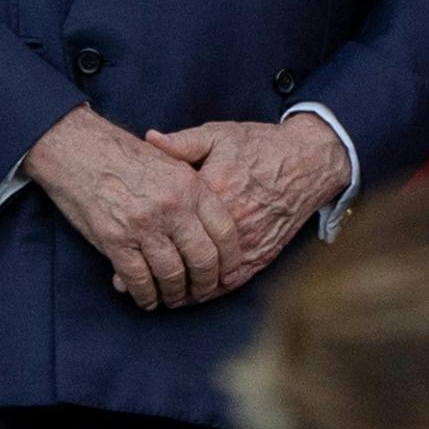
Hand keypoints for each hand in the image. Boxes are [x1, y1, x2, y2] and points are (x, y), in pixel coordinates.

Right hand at [25, 106, 247, 310]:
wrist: (78, 149)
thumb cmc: (124, 155)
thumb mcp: (170, 159)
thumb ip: (193, 189)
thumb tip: (212, 225)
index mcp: (191, 185)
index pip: (224, 230)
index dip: (230, 258)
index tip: (228, 274)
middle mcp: (172, 206)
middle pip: (203, 258)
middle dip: (205, 283)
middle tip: (202, 292)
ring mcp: (144, 225)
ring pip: (172, 274)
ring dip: (174, 294)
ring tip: (173, 299)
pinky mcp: (116, 240)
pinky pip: (138, 279)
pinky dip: (145, 296)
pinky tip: (147, 299)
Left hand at [142, 116, 348, 295]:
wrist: (308, 161)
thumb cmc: (260, 145)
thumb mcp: (218, 135)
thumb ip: (182, 143)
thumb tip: (148, 140)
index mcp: (214, 192)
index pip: (170, 224)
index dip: (143, 243)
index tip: (120, 252)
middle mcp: (231, 223)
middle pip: (185, 259)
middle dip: (155, 274)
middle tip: (127, 283)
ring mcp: (248, 243)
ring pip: (207, 279)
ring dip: (180, 290)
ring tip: (154, 292)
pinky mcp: (262, 255)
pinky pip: (231, 282)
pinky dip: (209, 291)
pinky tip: (190, 293)